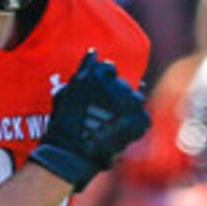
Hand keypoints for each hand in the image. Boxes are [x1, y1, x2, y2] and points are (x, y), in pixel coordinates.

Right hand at [31, 51, 149, 189]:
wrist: (72, 153)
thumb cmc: (64, 123)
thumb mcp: (67, 92)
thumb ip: (83, 70)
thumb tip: (93, 52)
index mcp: (100, 74)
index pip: (109, 69)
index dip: (105, 82)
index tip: (99, 95)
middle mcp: (118, 84)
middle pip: (123, 86)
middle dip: (117, 96)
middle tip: (105, 114)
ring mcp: (131, 102)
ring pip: (135, 100)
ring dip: (128, 109)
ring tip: (114, 123)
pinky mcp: (140, 119)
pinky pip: (142, 119)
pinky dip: (134, 125)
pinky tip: (121, 133)